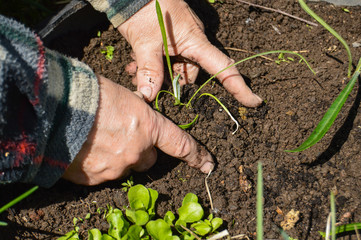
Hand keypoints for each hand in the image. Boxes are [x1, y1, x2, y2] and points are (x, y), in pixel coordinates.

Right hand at [62, 75, 213, 184]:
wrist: (54, 109)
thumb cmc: (90, 94)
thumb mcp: (123, 97)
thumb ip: (136, 114)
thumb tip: (135, 118)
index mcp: (148, 127)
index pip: (180, 144)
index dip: (196, 155)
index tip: (208, 164)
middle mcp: (136, 152)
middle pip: (147, 158)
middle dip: (139, 150)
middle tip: (121, 136)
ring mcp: (115, 167)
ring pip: (124, 166)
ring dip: (116, 156)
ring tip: (95, 138)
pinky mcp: (94, 179)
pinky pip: (102, 174)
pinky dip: (97, 164)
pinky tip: (84, 148)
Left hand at [118, 0, 261, 106]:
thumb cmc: (143, 11)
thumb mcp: (145, 44)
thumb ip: (149, 71)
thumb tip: (150, 96)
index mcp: (196, 42)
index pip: (223, 68)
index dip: (239, 87)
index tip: (255, 102)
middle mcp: (193, 42)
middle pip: (191, 74)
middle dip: (171, 84)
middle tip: (147, 85)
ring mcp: (182, 39)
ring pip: (177, 67)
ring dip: (158, 73)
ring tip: (135, 69)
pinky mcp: (172, 37)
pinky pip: (169, 57)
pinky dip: (156, 64)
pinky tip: (137, 62)